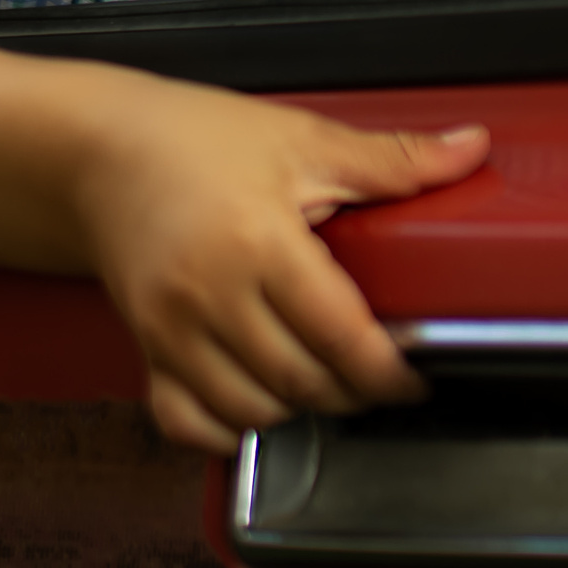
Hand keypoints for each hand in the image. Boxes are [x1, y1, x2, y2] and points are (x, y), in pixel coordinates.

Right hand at [70, 77, 489, 451]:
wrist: (98, 150)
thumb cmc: (194, 139)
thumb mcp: (301, 137)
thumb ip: (391, 159)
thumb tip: (470, 150)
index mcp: (258, 241)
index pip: (340, 336)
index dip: (388, 370)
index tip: (414, 376)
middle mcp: (211, 295)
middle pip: (301, 383)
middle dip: (352, 392)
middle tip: (379, 375)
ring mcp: (171, 330)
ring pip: (251, 411)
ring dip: (298, 409)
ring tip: (325, 380)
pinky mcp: (145, 348)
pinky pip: (186, 421)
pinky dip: (227, 429)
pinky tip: (258, 404)